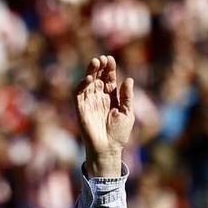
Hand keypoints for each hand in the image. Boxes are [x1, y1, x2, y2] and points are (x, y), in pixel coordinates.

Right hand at [76, 54, 134, 177]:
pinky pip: (78, 94)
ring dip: (90, 71)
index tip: (110, 59)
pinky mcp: (80, 109)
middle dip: (99, 67)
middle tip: (103, 58)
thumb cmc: (119, 133)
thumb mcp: (127, 113)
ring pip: (87, 82)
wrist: (108, 149)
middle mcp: (99, 97)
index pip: (108, 78)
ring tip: (96, 62)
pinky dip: (82, 85)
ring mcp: (89, 102)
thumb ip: (127, 97)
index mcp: (110, 97)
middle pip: (97, 77)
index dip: (109, 69)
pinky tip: (89, 78)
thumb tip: (128, 79)